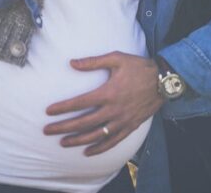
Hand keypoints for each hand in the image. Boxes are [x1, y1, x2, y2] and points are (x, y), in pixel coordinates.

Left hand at [44, 52, 162, 155]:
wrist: (163, 81)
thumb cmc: (139, 67)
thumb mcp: (117, 58)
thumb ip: (93, 62)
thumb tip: (72, 63)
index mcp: (108, 92)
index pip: (79, 103)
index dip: (62, 108)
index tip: (48, 112)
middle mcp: (113, 109)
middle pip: (83, 122)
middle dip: (63, 127)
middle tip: (47, 131)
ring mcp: (122, 120)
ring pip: (96, 135)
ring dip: (77, 141)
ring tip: (63, 143)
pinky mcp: (130, 127)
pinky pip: (113, 141)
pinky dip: (99, 148)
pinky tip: (87, 152)